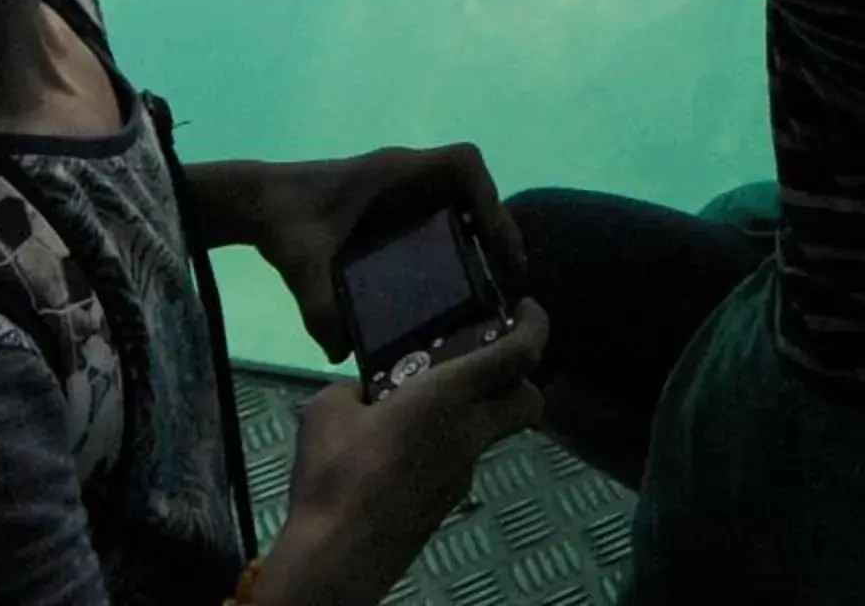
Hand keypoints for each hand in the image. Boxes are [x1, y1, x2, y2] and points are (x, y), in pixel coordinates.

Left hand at [240, 145, 527, 361]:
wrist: (260, 203)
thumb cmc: (284, 220)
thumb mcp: (301, 263)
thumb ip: (317, 306)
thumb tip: (340, 354)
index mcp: (393, 173)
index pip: (462, 163)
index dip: (488, 196)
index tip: (493, 238)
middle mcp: (408, 176)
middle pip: (475, 188)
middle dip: (498, 228)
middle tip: (509, 280)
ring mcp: (407, 191)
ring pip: (466, 203)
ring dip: (487, 236)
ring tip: (497, 287)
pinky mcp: (399, 210)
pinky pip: (447, 216)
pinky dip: (464, 242)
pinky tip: (462, 286)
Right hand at [261, 301, 550, 605]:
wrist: (339, 555)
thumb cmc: (336, 473)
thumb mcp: (329, 409)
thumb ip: (354, 390)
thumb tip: (362, 396)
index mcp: (450, 397)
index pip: (518, 355)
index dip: (535, 325)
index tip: (529, 308)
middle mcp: (470, 433)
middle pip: (528, 401)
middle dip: (521, 376)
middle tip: (486, 358)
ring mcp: (463, 473)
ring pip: (490, 431)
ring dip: (473, 411)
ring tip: (417, 404)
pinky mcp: (446, 501)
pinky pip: (458, 458)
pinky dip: (444, 443)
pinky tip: (397, 449)